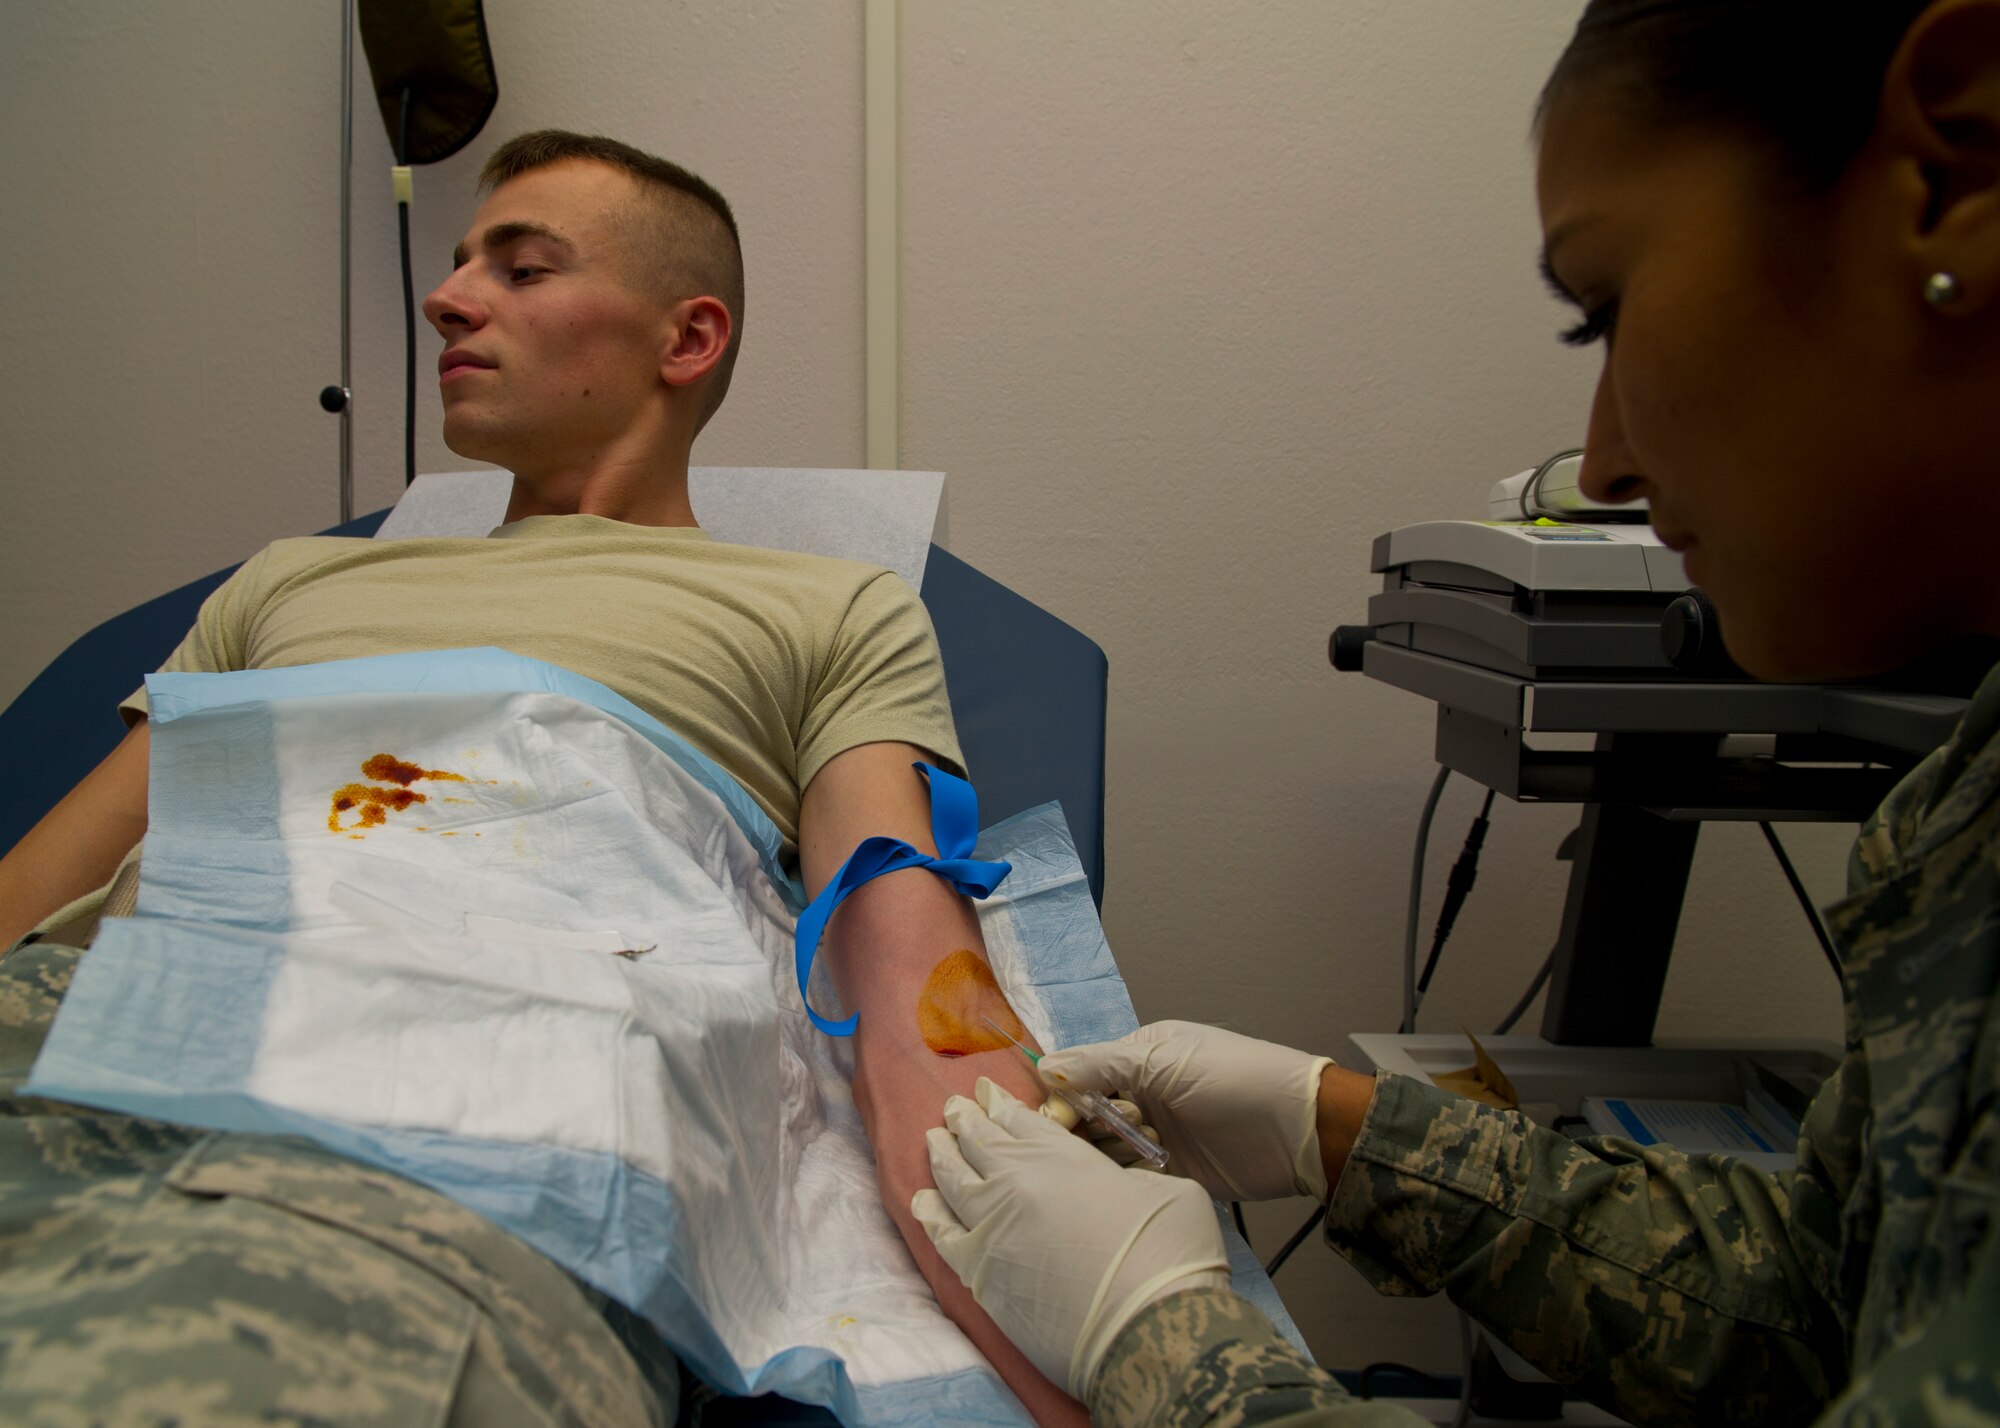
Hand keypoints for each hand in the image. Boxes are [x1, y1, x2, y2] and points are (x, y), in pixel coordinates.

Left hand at [912, 1077, 1229, 1400]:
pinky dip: (930, 1214)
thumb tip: (1122, 1187)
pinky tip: (922, 1202)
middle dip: (964, 1120)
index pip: (1017, 1118)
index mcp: (1060, 1154)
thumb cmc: (1169, 1255)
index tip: (984, 1092)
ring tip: (932, 1140)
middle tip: (953, 1108)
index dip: (998, 1103)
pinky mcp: (980, 1275)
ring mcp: (990, 1228)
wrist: (1148, 1328)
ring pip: (952, 1182)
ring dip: (941, 1157)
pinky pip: (942, 1236)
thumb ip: (1130, 1179)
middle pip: (978, 1142)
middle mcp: (1015, 1182)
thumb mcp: (1166, 1189)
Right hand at [1039, 1020, 1334, 1201]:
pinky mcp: (1169, 1175)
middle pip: (1088, 1115)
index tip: (1051, 1119)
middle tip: (1087, 1141)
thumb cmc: (1232, 1080)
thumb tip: (1044, 1066)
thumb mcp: (1163, 1061)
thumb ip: (1100, 1065)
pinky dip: (1121, 1180)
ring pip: (1105, 1149)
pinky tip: (1122, 1181)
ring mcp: (1156, 1136)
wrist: (1297, 1131)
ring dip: (1107, 1153)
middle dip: (1083, 1128)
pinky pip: (1128, 1178)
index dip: (1063, 1097)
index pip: (1082, 1075)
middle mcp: (1142, 1094)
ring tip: (1126, 1152)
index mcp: (1139, 1057)